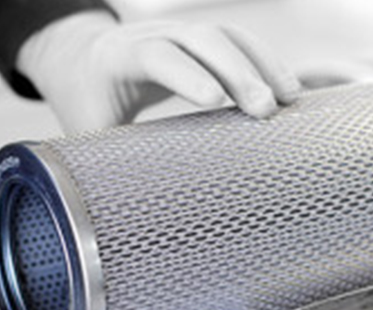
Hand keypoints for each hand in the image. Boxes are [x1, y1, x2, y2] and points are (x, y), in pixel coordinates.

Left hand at [17, 11, 300, 132]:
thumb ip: (101, 160)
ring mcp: (178, 31)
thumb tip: (122, 215)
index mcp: (116, 56)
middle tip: (266, 109)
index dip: (186, 74)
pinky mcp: (198, 39)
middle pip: (200, 38)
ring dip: (261, 63)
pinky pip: (237, 41)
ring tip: (289, 98)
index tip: (216, 101)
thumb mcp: (86, 129)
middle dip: (237, 70)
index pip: (155, 55)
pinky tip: (286, 88)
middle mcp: (150, 34)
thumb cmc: (87, 100)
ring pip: (226, 34)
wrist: (83, 58)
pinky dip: (263, 61)